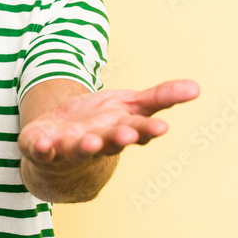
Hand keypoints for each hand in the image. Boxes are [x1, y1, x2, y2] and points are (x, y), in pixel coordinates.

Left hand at [19, 79, 200, 167]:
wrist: (61, 141)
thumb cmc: (101, 123)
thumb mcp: (129, 105)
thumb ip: (160, 98)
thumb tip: (197, 87)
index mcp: (118, 132)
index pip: (136, 131)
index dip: (147, 131)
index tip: (161, 128)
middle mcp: (96, 143)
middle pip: (109, 142)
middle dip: (117, 139)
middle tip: (126, 135)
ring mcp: (67, 147)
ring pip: (77, 149)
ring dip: (84, 146)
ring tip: (90, 142)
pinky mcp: (41, 147)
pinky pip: (40, 150)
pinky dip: (41, 148)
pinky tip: (42, 144)